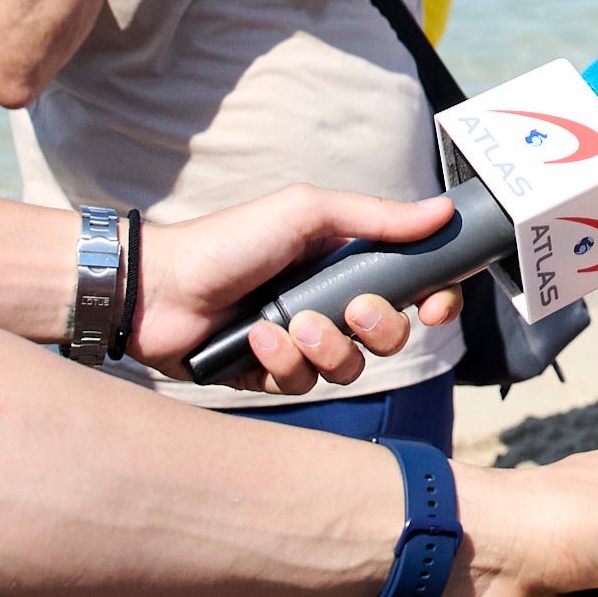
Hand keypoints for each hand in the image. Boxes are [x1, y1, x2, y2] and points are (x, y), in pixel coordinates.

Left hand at [137, 186, 463, 387]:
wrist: (156, 287)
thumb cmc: (226, 241)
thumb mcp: (304, 213)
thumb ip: (374, 215)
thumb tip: (441, 211)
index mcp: (345, 264)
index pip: (414, 289)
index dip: (435, 301)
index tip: (435, 307)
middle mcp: (330, 304)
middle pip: (391, 335)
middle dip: (379, 328)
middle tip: (350, 309)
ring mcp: (301, 343)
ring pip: (349, 367)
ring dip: (325, 348)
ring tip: (288, 325)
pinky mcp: (270, 375)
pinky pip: (302, 385)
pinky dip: (281, 362)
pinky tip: (254, 338)